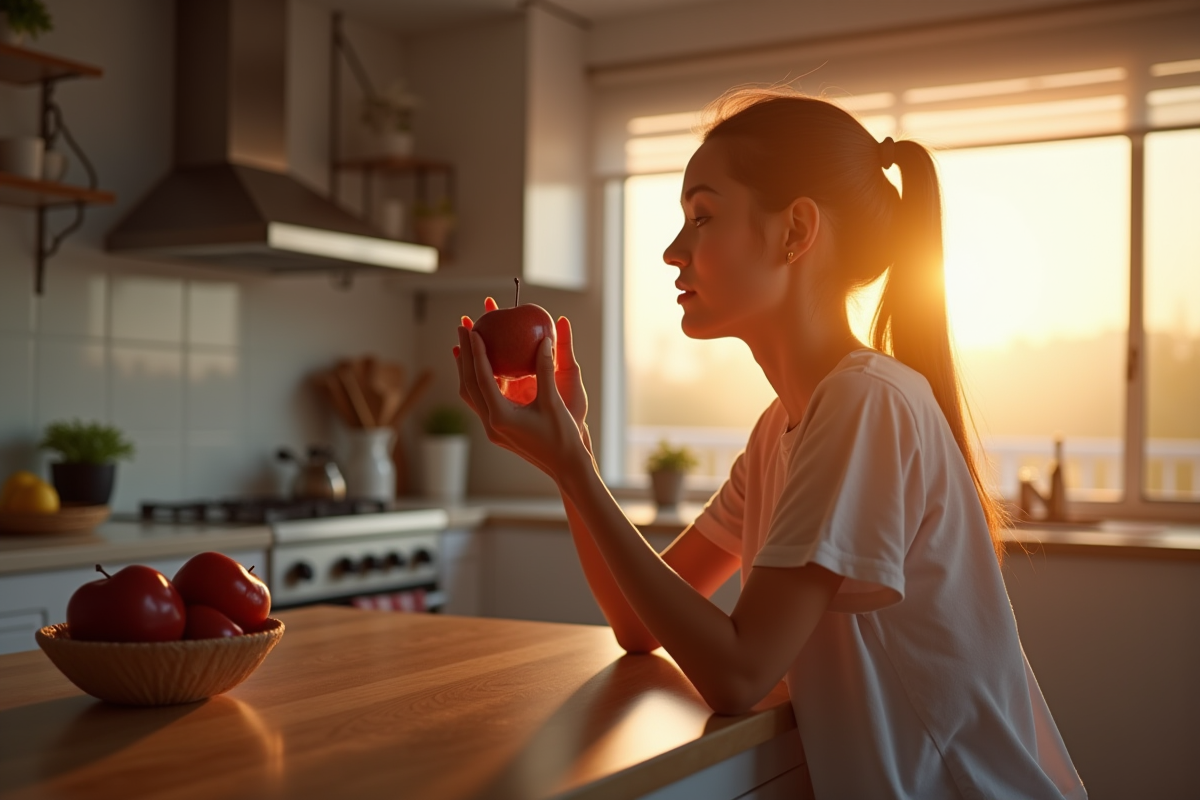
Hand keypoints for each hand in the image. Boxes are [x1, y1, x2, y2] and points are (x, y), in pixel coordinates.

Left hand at [454, 316, 590, 479]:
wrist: (566, 466)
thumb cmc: (563, 436)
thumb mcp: (554, 401)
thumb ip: (545, 369)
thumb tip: (544, 340)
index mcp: (502, 417)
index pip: (482, 378)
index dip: (476, 352)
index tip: (474, 331)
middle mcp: (492, 424)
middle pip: (468, 384)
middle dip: (464, 355)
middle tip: (463, 328)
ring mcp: (493, 429)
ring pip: (470, 394)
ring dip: (466, 369)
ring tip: (465, 345)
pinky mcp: (497, 430)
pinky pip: (481, 401)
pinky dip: (478, 382)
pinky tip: (484, 367)